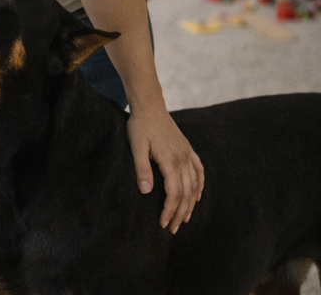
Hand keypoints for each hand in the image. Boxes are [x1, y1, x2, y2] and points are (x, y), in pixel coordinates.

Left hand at [126, 105, 203, 233]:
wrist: (150, 106)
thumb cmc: (139, 126)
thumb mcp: (136, 146)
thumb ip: (142, 169)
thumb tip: (146, 191)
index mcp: (171, 160)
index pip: (174, 193)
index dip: (169, 211)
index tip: (162, 223)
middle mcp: (184, 159)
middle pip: (186, 193)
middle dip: (179, 213)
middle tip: (171, 228)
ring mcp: (188, 154)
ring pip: (194, 186)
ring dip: (190, 204)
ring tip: (183, 219)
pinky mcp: (188, 150)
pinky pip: (199, 172)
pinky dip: (199, 187)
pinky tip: (196, 197)